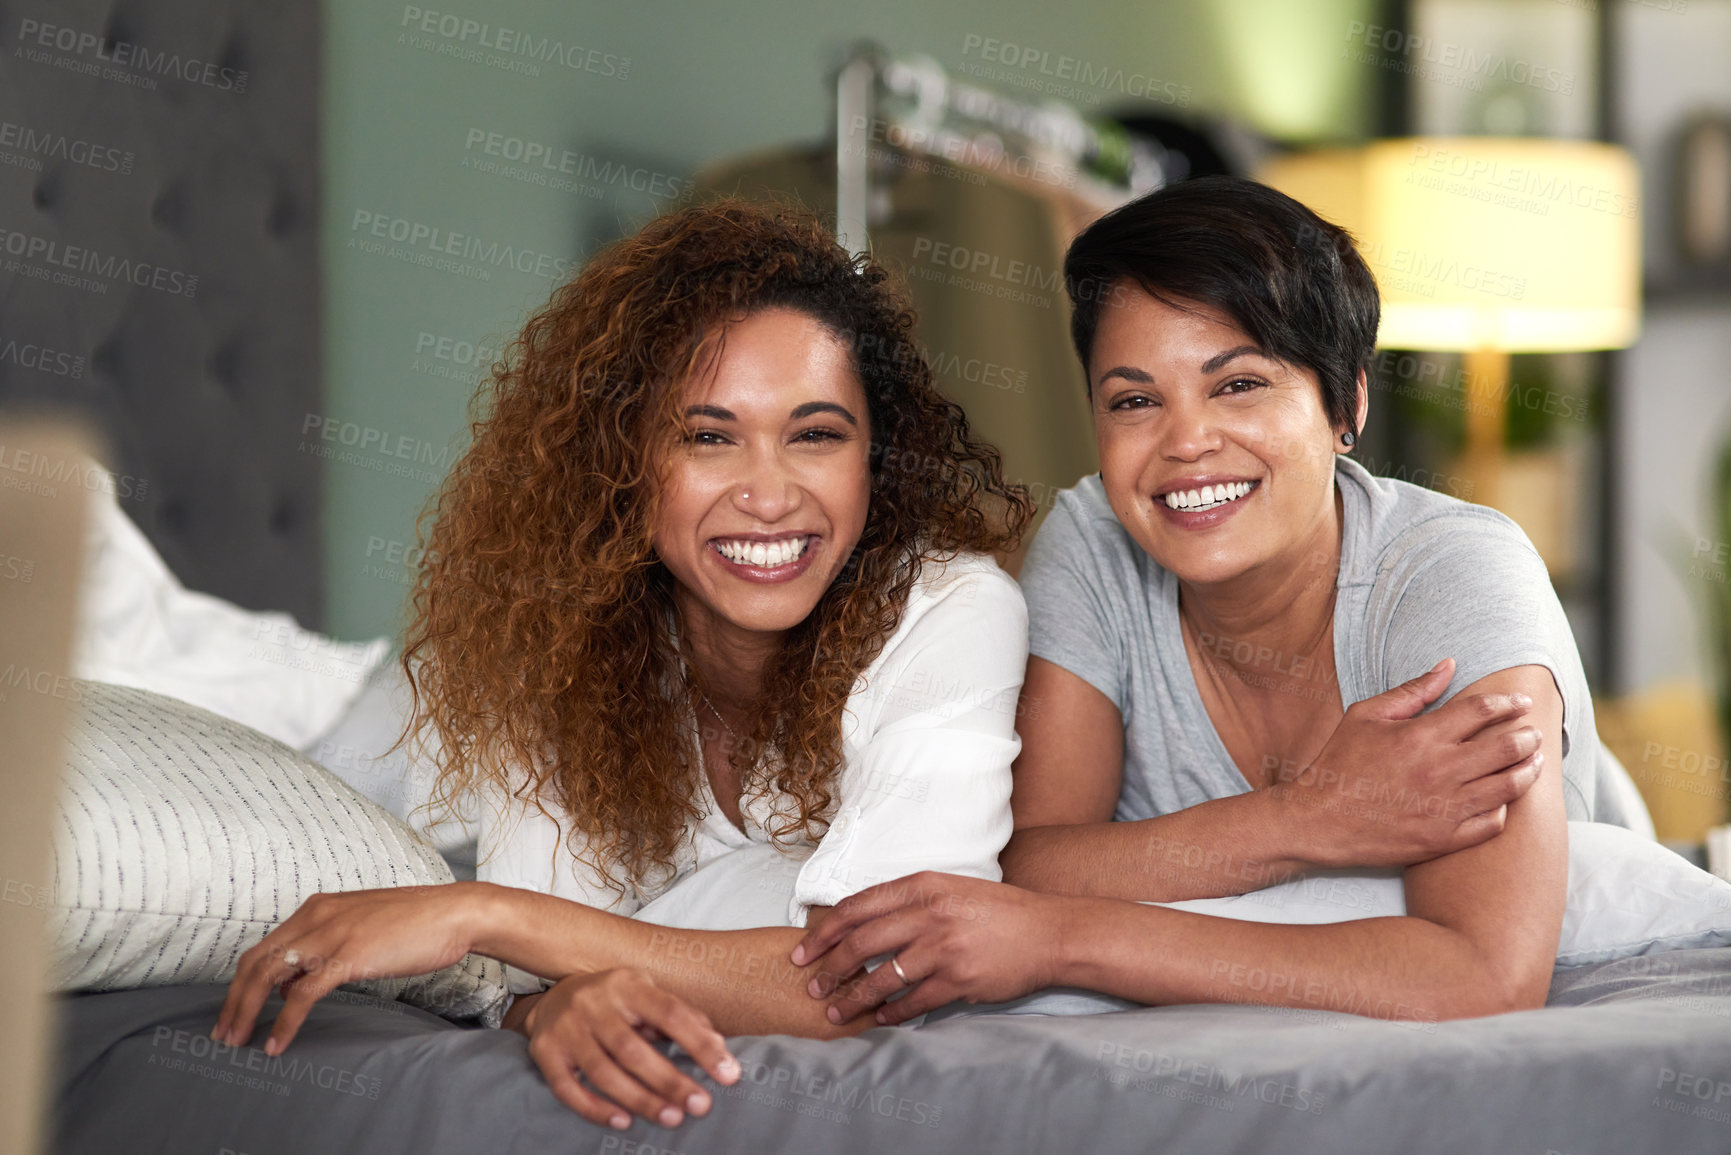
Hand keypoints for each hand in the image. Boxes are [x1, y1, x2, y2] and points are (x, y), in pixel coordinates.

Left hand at [212, 883, 481, 1054]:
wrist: (455, 913)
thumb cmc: (417, 923)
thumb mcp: (361, 930)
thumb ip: (325, 950)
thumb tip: (292, 983)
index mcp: (319, 908)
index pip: (264, 947)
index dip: (241, 982)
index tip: (233, 1011)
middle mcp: (317, 916)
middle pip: (256, 961)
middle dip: (233, 1000)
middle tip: (223, 1034)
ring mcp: (332, 934)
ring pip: (270, 976)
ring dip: (247, 1012)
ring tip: (238, 1041)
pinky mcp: (349, 955)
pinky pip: (303, 994)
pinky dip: (284, 1021)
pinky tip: (277, 1042)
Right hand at [523, 968, 739, 1129]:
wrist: (553, 997)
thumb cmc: (615, 1001)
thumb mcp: (648, 995)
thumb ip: (683, 1018)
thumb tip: (719, 1046)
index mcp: (627, 985)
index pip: (670, 1013)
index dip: (700, 1045)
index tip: (728, 1074)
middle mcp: (593, 1003)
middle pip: (633, 1048)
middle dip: (669, 1080)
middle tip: (700, 1106)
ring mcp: (566, 1029)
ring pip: (603, 1071)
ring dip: (639, 1099)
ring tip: (671, 1118)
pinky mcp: (544, 1053)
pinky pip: (567, 1088)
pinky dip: (595, 1108)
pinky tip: (623, 1122)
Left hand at [789, 872, 1058, 1026]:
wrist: (1050, 932)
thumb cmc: (999, 910)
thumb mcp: (952, 888)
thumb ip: (910, 901)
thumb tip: (863, 923)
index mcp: (923, 886)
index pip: (858, 907)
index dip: (824, 931)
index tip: (803, 950)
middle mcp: (930, 914)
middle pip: (862, 943)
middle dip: (830, 967)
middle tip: (812, 985)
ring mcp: (944, 949)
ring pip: (882, 978)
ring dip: (853, 998)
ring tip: (835, 1011)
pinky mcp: (960, 981)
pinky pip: (913, 1003)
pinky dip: (891, 1014)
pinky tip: (879, 1019)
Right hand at [1272, 658, 1544, 867]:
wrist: (1319, 821)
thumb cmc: (1339, 763)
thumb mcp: (1366, 716)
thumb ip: (1413, 691)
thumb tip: (1449, 666)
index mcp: (1422, 735)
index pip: (1483, 711)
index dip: (1508, 703)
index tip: (1521, 703)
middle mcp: (1441, 770)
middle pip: (1506, 747)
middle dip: (1528, 736)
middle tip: (1534, 733)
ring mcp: (1445, 807)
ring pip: (1508, 787)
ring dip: (1528, 771)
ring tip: (1534, 762)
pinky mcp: (1444, 839)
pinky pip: (1492, 823)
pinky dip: (1504, 809)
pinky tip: (1503, 799)